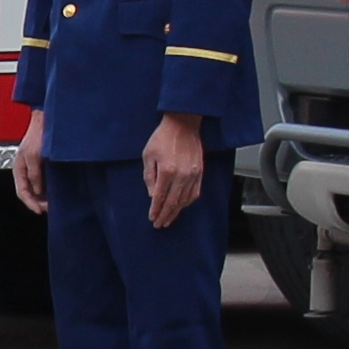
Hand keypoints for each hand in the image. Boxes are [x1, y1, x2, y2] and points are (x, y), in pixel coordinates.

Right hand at [8, 122, 48, 214]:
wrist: (46, 120)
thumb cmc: (37, 133)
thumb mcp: (33, 155)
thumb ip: (34, 173)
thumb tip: (38, 190)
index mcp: (18, 168)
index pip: (21, 191)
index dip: (30, 203)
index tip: (39, 210)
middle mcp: (24, 169)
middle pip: (28, 192)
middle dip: (36, 202)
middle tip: (47, 208)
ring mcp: (33, 167)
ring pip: (35, 188)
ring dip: (42, 197)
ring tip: (51, 203)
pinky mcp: (42, 165)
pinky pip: (42, 181)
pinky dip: (47, 189)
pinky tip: (53, 191)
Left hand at [141, 110, 207, 229]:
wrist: (183, 124)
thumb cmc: (163, 137)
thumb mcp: (148, 155)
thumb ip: (149, 177)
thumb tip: (152, 195)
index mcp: (166, 171)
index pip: (159, 197)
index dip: (155, 210)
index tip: (152, 218)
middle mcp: (181, 175)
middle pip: (172, 202)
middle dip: (165, 215)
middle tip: (159, 224)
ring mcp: (192, 174)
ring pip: (184, 200)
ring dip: (176, 212)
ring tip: (169, 219)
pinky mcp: (200, 172)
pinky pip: (195, 192)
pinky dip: (187, 202)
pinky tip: (181, 207)